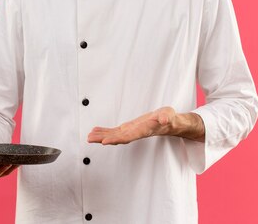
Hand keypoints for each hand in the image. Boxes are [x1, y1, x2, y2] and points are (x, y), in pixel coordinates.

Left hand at [87, 107, 204, 144]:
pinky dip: (105, 131)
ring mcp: (131, 132)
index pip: (128, 137)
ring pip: (114, 135)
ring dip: (101, 136)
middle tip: (90, 139)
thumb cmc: (168, 118)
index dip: (116, 139)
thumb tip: (165, 118)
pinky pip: (115, 131)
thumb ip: (166, 117)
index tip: (105, 142)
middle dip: (103, 139)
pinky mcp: (129, 128)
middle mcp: (135, 133)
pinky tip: (95, 130)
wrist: (168, 122)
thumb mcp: (169, 115)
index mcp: (143, 131)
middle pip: (117, 138)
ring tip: (88, 136)